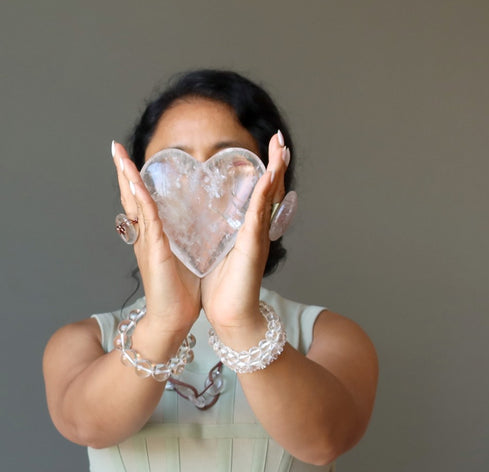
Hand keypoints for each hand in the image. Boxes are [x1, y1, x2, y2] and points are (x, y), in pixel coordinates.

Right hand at [112, 141, 200, 336]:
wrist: (172, 319)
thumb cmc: (180, 293)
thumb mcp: (183, 257)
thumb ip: (183, 240)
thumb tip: (195, 226)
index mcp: (152, 237)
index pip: (140, 201)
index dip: (133, 180)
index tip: (128, 158)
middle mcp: (144, 237)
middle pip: (130, 197)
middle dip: (122, 171)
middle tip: (114, 147)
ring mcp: (147, 242)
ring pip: (135, 203)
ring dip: (127, 178)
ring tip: (119, 156)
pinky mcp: (155, 251)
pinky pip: (147, 220)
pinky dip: (141, 200)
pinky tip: (136, 184)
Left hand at [200, 133, 290, 345]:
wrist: (230, 317)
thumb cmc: (222, 289)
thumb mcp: (218, 253)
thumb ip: (218, 235)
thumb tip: (208, 220)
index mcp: (247, 230)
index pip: (258, 193)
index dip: (265, 170)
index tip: (269, 146)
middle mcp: (256, 231)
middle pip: (269, 190)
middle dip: (276, 163)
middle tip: (279, 137)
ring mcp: (257, 238)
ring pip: (268, 198)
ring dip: (276, 171)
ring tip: (281, 147)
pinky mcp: (252, 248)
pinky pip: (258, 216)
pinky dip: (263, 195)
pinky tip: (268, 177)